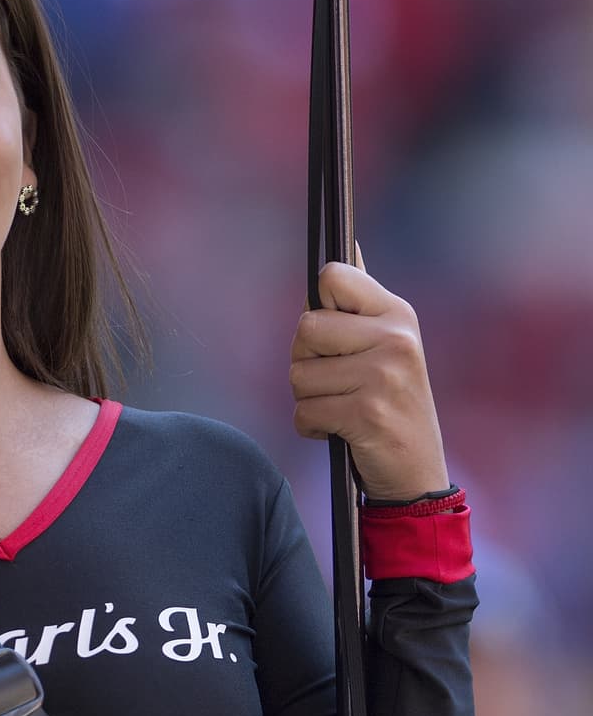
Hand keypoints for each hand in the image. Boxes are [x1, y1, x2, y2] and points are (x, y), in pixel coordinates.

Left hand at [289, 241, 448, 501]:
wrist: (418, 471)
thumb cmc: (392, 405)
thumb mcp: (388, 346)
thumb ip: (360, 303)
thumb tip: (345, 244)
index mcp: (397, 314)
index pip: (331, 277)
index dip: (319, 306)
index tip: (334, 334)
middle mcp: (394, 338)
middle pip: (304, 328)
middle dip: (306, 361)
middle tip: (336, 382)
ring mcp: (382, 375)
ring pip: (298, 373)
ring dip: (308, 398)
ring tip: (342, 407)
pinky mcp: (366, 413)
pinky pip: (304, 411)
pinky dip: (311, 426)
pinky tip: (340, 430)